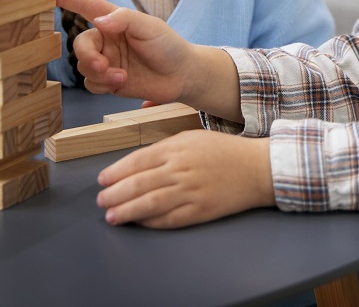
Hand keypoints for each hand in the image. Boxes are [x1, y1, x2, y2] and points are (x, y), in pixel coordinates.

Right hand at [56, 0, 193, 102]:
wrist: (182, 76)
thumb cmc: (169, 45)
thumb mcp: (150, 26)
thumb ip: (124, 19)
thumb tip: (99, 22)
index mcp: (115, 21)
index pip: (87, 6)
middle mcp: (107, 40)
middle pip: (80, 45)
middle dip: (87, 57)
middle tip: (103, 66)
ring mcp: (107, 61)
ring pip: (83, 67)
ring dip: (98, 74)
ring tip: (120, 76)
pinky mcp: (109, 81)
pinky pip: (91, 84)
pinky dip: (101, 85)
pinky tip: (120, 83)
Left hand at [96, 131, 274, 227]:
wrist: (257, 168)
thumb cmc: (224, 150)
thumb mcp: (192, 137)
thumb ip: (165, 148)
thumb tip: (137, 163)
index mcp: (177, 147)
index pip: (138, 160)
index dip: (117, 172)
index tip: (103, 179)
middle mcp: (181, 169)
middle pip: (139, 183)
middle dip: (115, 194)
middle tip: (101, 201)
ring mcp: (190, 191)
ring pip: (150, 203)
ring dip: (127, 211)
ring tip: (112, 216)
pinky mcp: (200, 210)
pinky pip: (169, 218)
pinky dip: (151, 222)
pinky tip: (139, 222)